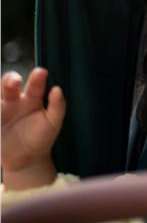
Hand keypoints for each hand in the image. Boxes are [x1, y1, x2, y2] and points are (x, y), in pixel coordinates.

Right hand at [1, 68, 64, 188]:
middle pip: (9, 85)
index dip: (37, 78)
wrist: (27, 159)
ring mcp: (1, 110)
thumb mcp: (53, 123)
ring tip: (0, 99)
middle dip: (10, 80)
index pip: (35, 84)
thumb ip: (57, 106)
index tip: (41, 72)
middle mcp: (15, 100)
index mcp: (33, 98)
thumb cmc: (42, 137)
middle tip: (15, 81)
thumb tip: (57, 90)